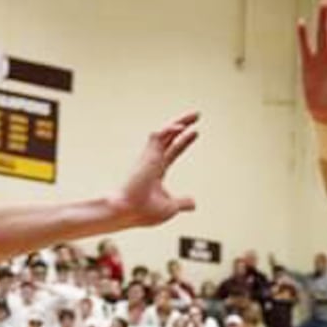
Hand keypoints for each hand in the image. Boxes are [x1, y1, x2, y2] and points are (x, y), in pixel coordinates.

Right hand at [112, 112, 199, 226]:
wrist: (129, 211)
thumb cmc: (145, 211)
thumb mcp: (170, 207)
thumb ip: (181, 202)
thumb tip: (193, 203)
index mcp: (157, 171)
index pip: (172, 151)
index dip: (184, 141)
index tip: (195, 133)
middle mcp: (152, 160)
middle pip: (169, 137)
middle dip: (183, 125)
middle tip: (197, 115)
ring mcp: (149, 156)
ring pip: (165, 132)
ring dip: (180, 122)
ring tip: (196, 115)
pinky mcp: (147, 154)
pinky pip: (159, 135)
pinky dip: (171, 129)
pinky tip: (182, 127)